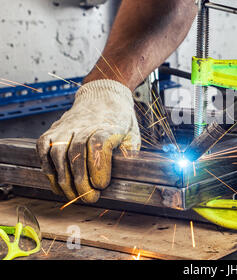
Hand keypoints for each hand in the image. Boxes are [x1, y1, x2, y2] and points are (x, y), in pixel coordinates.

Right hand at [36, 80, 140, 202]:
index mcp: (109, 125)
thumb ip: (129, 156)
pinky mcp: (54, 130)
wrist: (103, 96)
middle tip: (89, 198)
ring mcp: (66, 127)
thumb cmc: (120, 122)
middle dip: (81, 181)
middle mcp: (85, 124)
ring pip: (58, 153)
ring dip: (63, 179)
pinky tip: (57, 183)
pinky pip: (44, 149)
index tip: (101, 185)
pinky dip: (47, 168)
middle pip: (77, 153)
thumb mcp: (133, 136)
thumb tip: (128, 179)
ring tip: (72, 195)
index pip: (98, 144)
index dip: (98, 167)